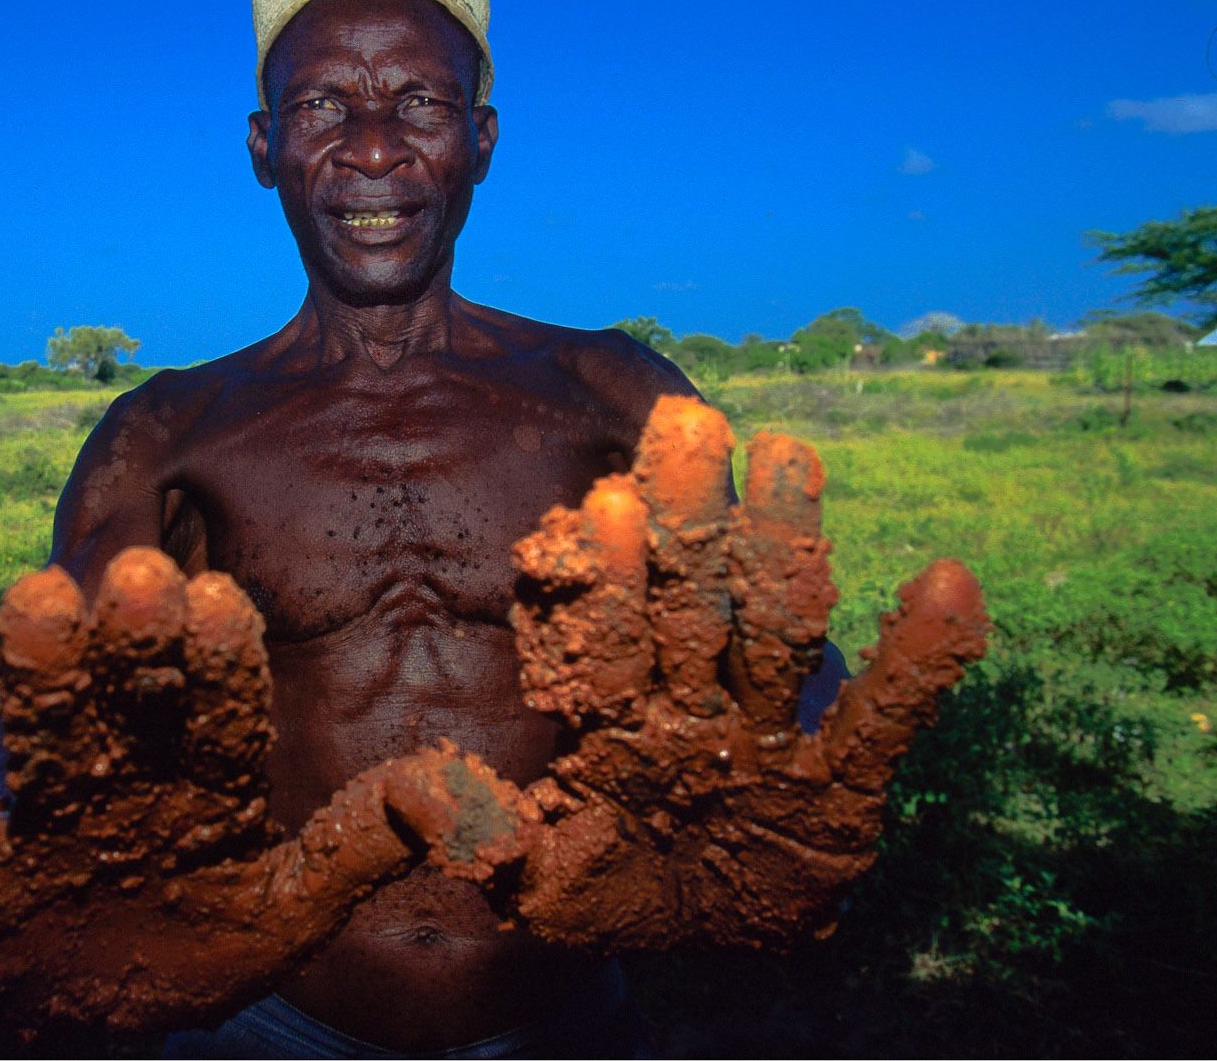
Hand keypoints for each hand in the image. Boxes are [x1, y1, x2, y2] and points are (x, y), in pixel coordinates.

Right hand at [0, 548, 516, 1038]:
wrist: (97, 1019)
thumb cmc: (197, 949)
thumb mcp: (287, 913)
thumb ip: (357, 850)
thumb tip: (455, 788)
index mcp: (203, 782)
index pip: (218, 712)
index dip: (218, 661)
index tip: (218, 597)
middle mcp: (124, 775)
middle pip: (127, 704)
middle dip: (131, 648)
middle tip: (133, 577)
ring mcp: (45, 817)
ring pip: (41, 740)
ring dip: (37, 677)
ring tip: (32, 600)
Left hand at [467, 396, 988, 949]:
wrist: (709, 938)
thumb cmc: (614, 890)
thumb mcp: (538, 886)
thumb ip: (483, 840)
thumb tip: (413, 796)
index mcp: (617, 717)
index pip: (609, 634)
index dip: (609, 575)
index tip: (602, 498)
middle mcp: (693, 705)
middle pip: (694, 602)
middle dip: (691, 519)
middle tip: (687, 422)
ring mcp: (770, 737)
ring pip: (779, 631)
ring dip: (787, 546)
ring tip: (790, 453)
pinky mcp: (846, 785)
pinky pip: (886, 719)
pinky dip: (923, 660)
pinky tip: (948, 582)